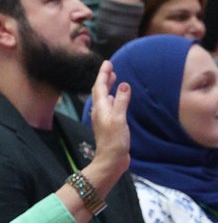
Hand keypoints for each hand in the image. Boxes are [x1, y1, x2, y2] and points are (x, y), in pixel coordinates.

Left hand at [81, 62, 132, 194]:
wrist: (111, 160)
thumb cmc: (114, 140)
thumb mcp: (119, 118)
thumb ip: (121, 101)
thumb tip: (123, 84)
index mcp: (100, 108)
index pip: (99, 86)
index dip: (103, 74)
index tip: (107, 62)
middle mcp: (100, 111)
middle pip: (100, 91)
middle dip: (105, 79)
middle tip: (111, 68)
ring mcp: (104, 118)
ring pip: (104, 99)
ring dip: (108, 88)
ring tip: (114, 79)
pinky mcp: (110, 125)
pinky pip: (110, 106)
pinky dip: (113, 98)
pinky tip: (117, 99)